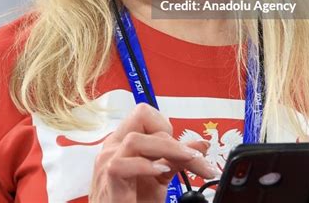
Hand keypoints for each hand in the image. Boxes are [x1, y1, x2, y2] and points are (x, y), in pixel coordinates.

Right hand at [90, 103, 217, 201]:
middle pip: (140, 119)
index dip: (165, 126)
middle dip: (174, 139)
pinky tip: (160, 172)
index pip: (143, 114)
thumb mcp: (161, 177)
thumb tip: (202, 145)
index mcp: (123, 142)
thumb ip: (178, 158)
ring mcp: (106, 166)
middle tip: (196, 158)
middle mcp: (114, 148)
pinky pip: (119, 166)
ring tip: (186, 162)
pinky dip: (144, 167)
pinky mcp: (108, 186)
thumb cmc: (137, 202)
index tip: (181, 147)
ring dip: (167, 149)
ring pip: (134, 140)